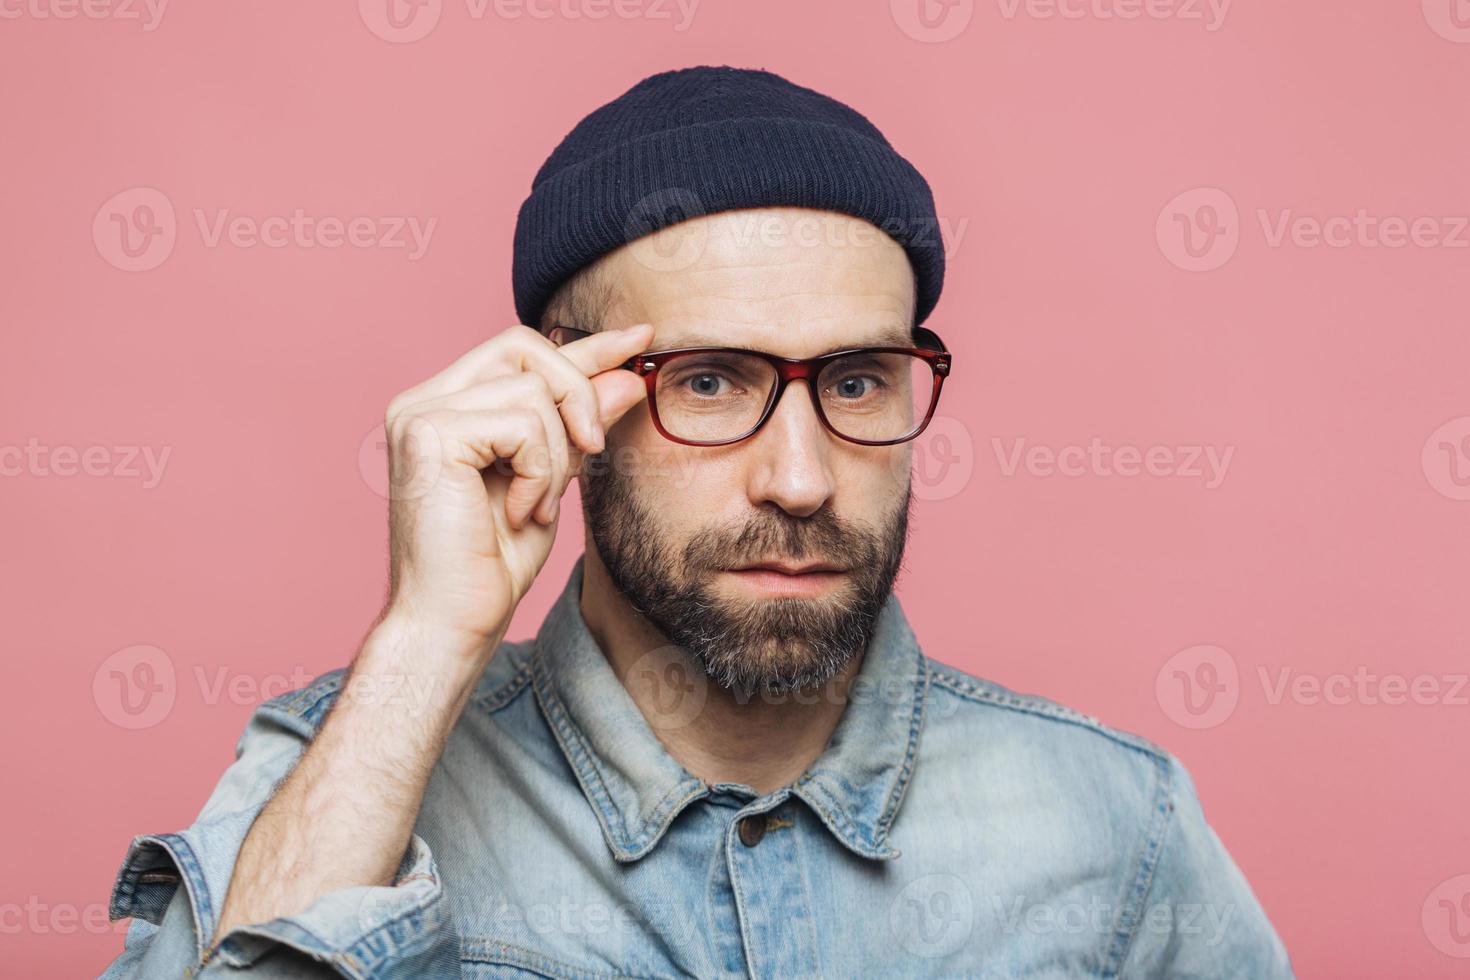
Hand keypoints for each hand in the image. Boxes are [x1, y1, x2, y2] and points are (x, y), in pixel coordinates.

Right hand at [376, 323, 653, 653]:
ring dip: (556, 454)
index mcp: (448, 407)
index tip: (641, 337)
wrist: (451, 624)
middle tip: (592, 450)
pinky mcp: (428, 433)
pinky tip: (520, 511)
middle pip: (525, 346)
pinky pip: (522, 423)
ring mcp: (420, 412)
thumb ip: (577, 427)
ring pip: (532, 388)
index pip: (523, 354)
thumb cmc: (491, 565)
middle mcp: (425, 400)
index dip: (586, 346)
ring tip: (535, 506)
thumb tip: (626, 376)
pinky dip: (539, 471)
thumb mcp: (553, 481)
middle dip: (578, 393)